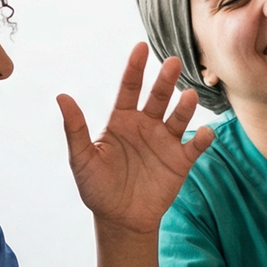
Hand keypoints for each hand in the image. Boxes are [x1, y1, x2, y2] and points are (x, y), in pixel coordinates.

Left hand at [57, 44, 214, 234]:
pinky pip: (195, 146)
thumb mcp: (81, 159)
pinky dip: (202, 138)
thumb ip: (75, 128)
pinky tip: (204, 133)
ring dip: (185, 106)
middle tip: (172, 62)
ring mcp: (165, 142)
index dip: (135, 68)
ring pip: (178, 117)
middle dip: (165, 80)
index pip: (129, 88)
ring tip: (188, 96)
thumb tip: (62, 96)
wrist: (120, 220)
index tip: (140, 47)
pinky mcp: (180, 161)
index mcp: (122, 120)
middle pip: (157, 97)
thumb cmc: (97, 188)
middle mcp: (146, 125)